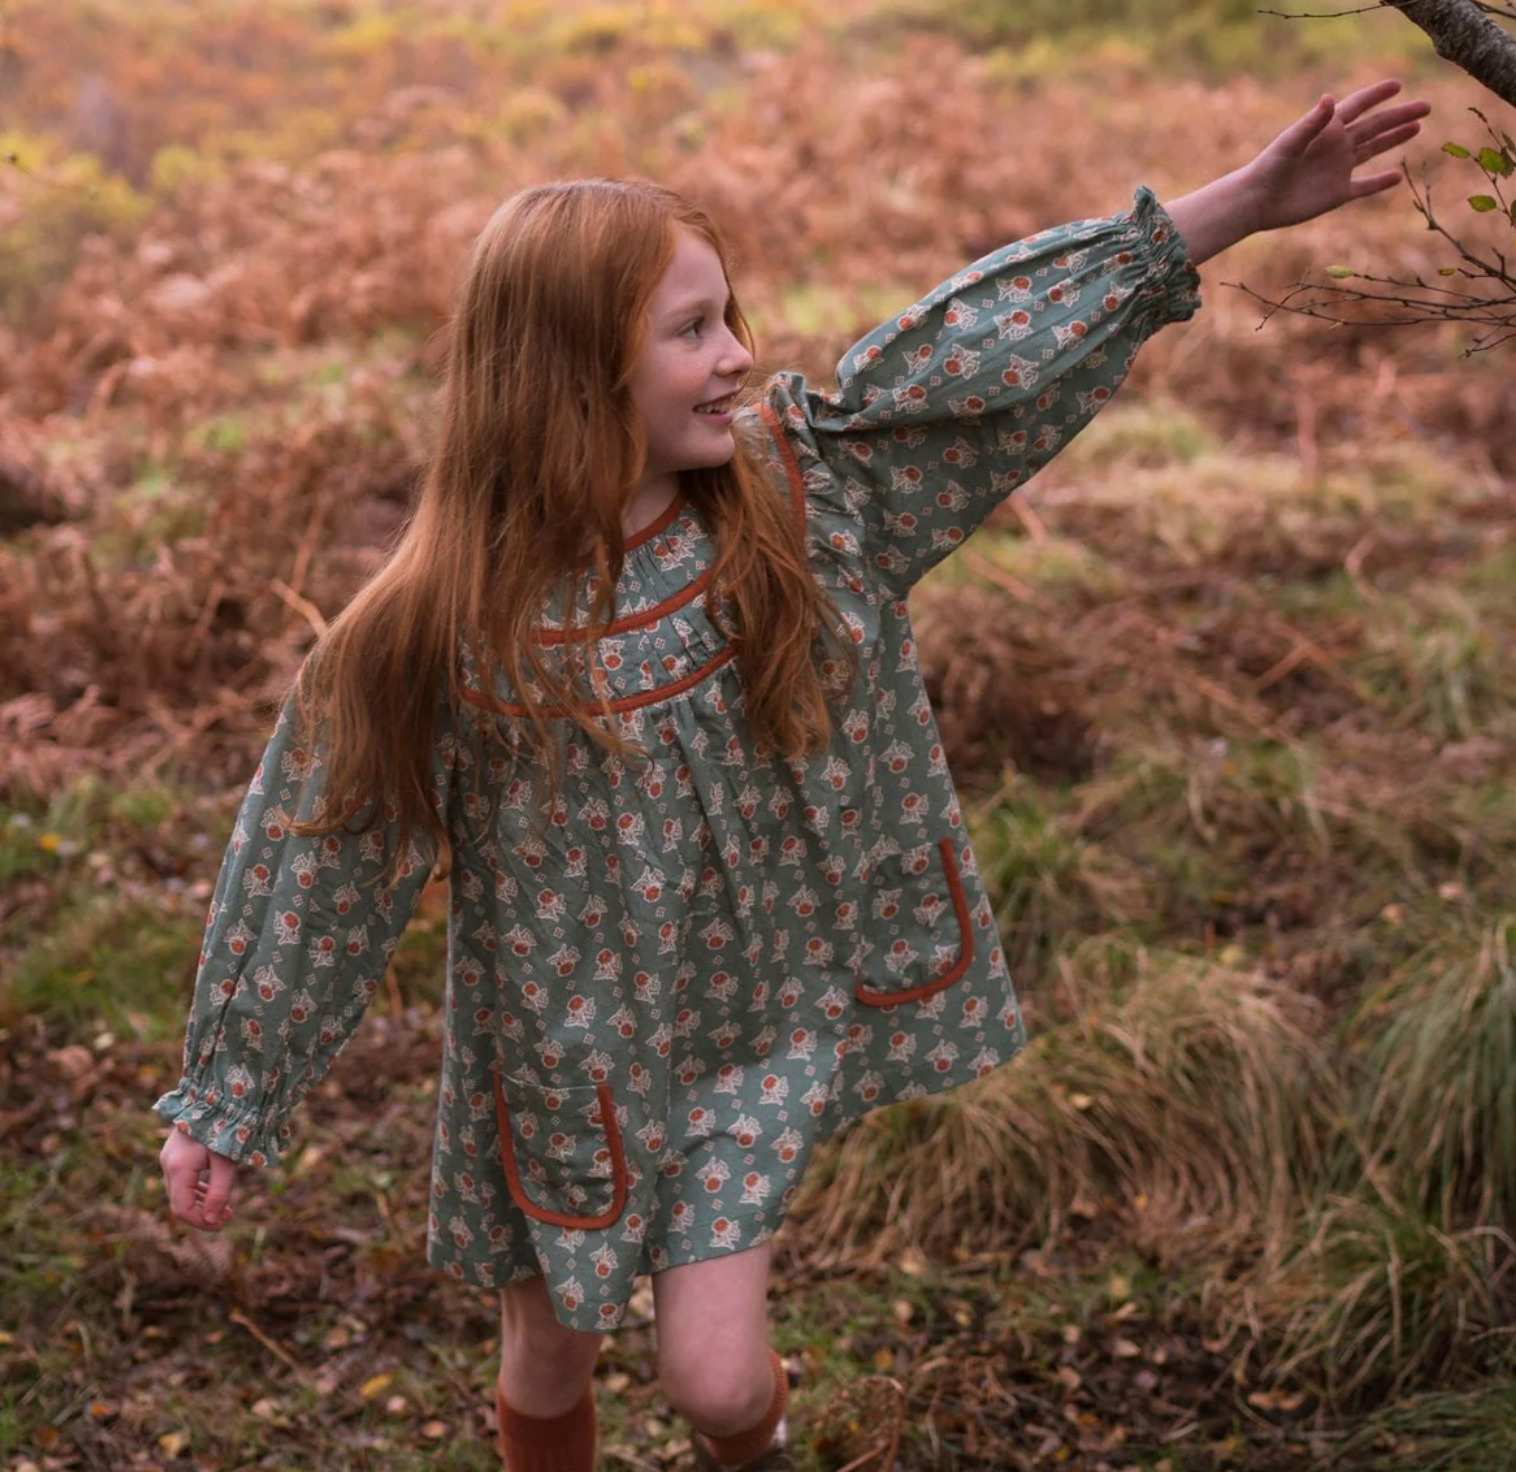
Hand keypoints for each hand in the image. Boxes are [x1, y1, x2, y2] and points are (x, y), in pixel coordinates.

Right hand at [161, 1127, 240, 1230]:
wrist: (215, 1097)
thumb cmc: (224, 1127)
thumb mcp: (227, 1161)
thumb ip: (220, 1192)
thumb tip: (213, 1221)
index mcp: (178, 1168)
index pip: (182, 1208)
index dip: (200, 1221)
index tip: (221, 1225)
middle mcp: (168, 1164)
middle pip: (179, 1201)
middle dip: (202, 1213)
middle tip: (228, 1217)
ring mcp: (169, 1158)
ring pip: (180, 1191)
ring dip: (201, 1202)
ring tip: (226, 1209)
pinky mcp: (175, 1152)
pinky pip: (183, 1179)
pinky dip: (198, 1188)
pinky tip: (215, 1192)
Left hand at [1240, 80, 1431, 234]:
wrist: (1257, 201)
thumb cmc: (1269, 168)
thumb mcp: (1291, 143)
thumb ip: (1312, 122)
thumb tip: (1330, 98)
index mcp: (1327, 130)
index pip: (1357, 107)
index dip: (1377, 95)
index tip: (1397, 85)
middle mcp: (1336, 147)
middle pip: (1374, 126)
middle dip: (1399, 115)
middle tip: (1426, 106)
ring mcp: (1338, 169)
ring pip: (1373, 150)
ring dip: (1394, 138)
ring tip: (1417, 126)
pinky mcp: (1337, 193)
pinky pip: (1364, 187)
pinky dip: (1380, 183)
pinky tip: (1397, 176)